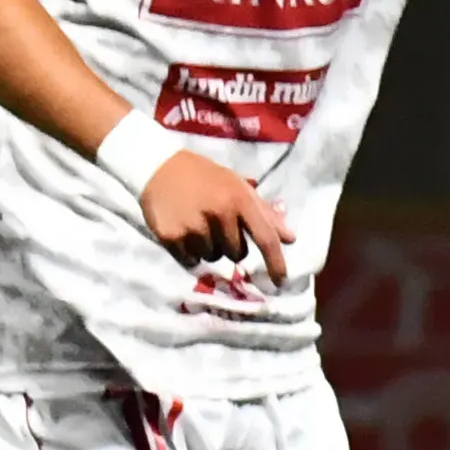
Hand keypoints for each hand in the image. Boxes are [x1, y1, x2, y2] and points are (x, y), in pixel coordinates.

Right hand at [142, 148, 289, 283]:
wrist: (159, 168)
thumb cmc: (205, 177)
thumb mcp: (236, 186)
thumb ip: (264, 213)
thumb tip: (290, 239)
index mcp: (239, 199)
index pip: (265, 238)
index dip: (276, 262)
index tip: (281, 282)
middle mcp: (219, 214)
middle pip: (236, 254)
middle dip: (230, 245)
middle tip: (216, 226)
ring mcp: (194, 227)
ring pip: (212, 258)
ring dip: (208, 248)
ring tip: (197, 225)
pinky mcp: (172, 237)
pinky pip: (191, 261)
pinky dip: (189, 252)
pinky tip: (183, 232)